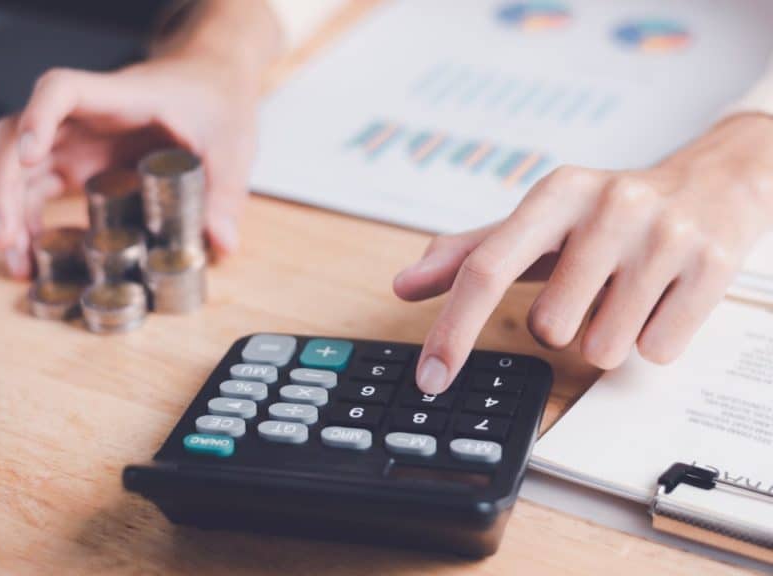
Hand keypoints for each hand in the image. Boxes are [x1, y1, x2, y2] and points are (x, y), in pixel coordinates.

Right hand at [0, 55, 257, 277]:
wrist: (212, 84)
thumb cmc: (216, 100)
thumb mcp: (233, 145)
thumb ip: (226, 191)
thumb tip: (221, 244)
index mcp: (119, 99)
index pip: (60, 90)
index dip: (37, 118)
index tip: (29, 154)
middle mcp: (84, 118)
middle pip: (16, 135)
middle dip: (2, 186)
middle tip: (7, 239)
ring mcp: (76, 141)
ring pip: (17, 166)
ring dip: (7, 212)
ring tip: (16, 262)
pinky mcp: (78, 165)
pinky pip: (37, 189)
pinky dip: (27, 221)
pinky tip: (30, 256)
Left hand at [394, 114, 772, 393]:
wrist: (714, 184)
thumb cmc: (606, 213)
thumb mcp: (538, 222)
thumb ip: (468, 255)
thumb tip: (402, 285)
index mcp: (556, 193)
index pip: (486, 270)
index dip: (453, 331)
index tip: (430, 378)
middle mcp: (609, 207)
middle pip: (549, 327)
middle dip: (561, 326)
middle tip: (586, 291)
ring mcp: (664, 236)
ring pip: (602, 349)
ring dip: (606, 338)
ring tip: (627, 293)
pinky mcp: (711, 267)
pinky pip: (656, 351)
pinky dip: (650, 340)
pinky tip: (660, 299)